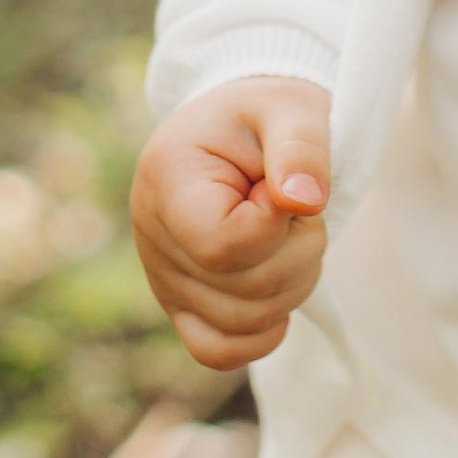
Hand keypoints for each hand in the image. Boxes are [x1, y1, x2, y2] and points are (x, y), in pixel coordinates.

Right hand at [131, 75, 331, 370]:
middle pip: (244, 291)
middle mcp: (153, 235)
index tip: (282, 186)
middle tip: (297, 204)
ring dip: (294, 282)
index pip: (222, 245)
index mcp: (167, 177)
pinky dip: (264, 331)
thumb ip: (301, 147)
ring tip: (288, 231)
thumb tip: (304, 202)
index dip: (274, 227)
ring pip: (243, 323)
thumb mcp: (290, 107)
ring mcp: (163, 278)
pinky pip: (219, 350)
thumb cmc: (267, 115)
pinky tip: (281, 282)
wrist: (242, 129)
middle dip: (300, 251)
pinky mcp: (181, 306)